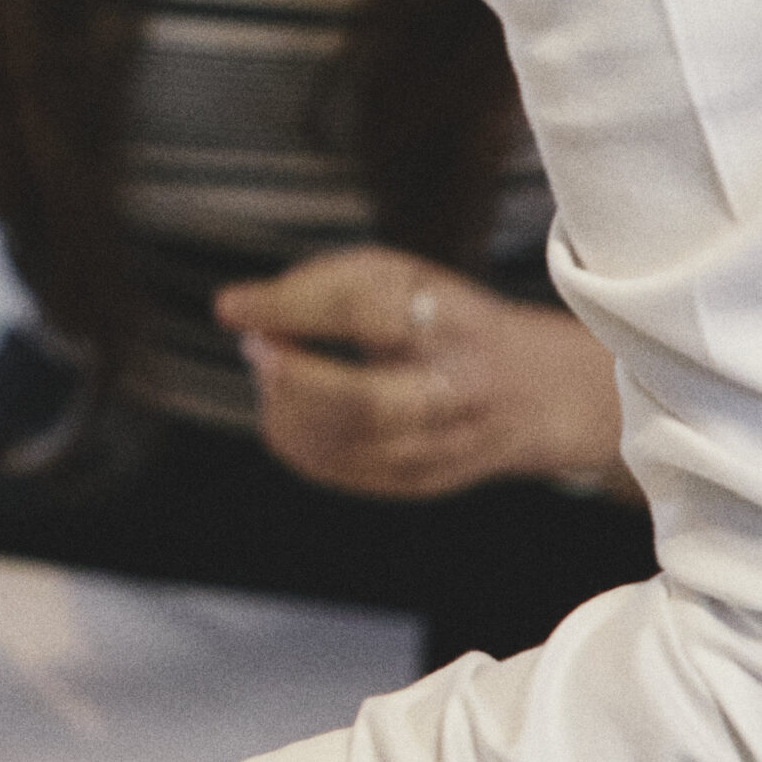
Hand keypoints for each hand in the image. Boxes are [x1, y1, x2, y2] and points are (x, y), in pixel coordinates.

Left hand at [215, 245, 632, 500]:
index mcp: (454, 323)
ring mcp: (442, 447)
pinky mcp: (419, 483)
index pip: (365, 313)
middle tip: (256, 347)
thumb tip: (239, 313)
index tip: (231, 307)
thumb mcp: (398, 277)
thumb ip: (321, 288)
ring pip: (344, 444)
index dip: (291, 308)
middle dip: (292, 378)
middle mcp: (456, 392)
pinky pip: (337, 470)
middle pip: (364, 402)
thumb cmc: (439, 319)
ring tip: (271, 367)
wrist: (530, 391)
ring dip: (283, 405)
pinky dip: (293, 437)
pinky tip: (283, 406)